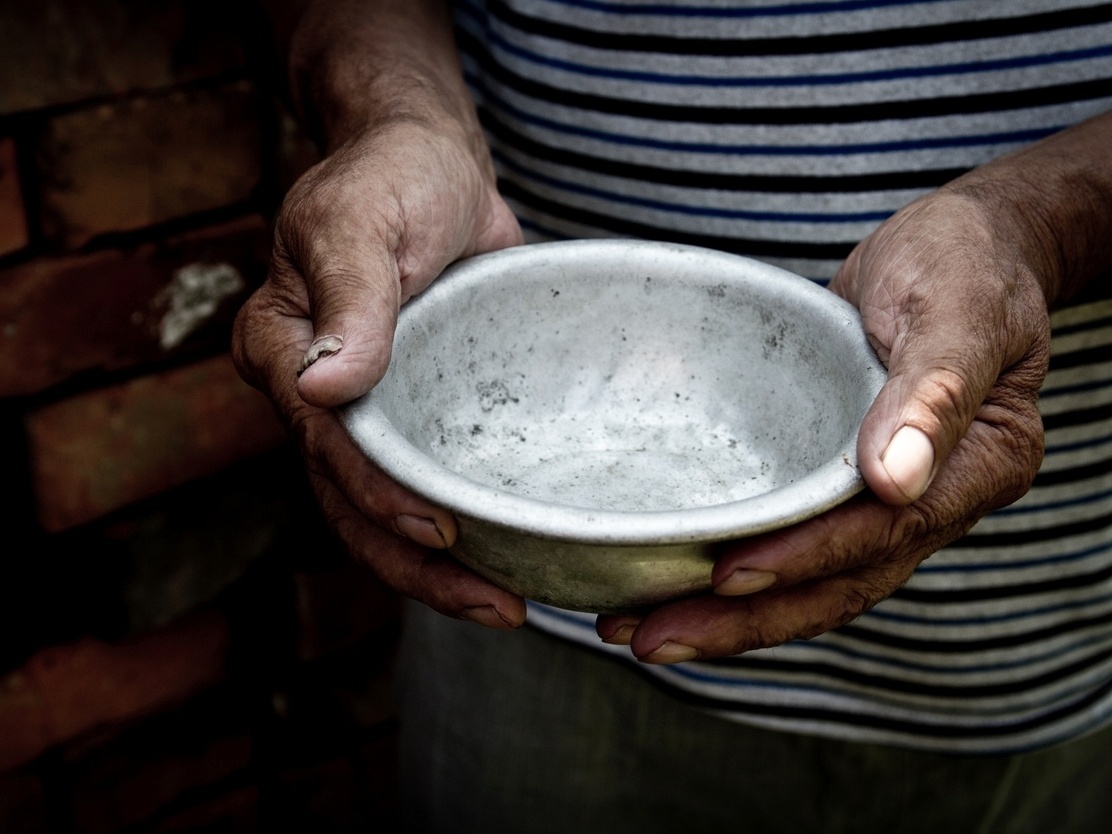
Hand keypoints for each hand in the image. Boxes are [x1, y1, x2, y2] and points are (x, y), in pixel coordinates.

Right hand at [233, 115, 526, 629]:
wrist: (433, 162)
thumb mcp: (363, 220)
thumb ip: (349, 299)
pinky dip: (463, 520)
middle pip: (350, 501)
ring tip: (508, 604)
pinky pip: (431, 477)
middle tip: (495, 604)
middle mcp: (317, 392)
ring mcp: (370, 408)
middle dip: (414, 565)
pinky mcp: (420, 408)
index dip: (377, 496)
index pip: (323, 443)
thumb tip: (320, 385)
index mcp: (284, 349)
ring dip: (439, 566)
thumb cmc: (392, 176)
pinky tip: (510, 554)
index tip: (440, 533)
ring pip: (388, 508)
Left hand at [596, 187, 1053, 661]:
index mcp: (978, 465)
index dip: (807, 559)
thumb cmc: (965, 260)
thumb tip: (895, 481)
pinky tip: (670, 578)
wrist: (959, 246)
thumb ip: (933, 390)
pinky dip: (735, 566)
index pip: (886, 533)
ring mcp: (885, 498)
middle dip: (744, 620)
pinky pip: (791, 537)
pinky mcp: (839, 482)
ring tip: (635, 629)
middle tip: (649, 638)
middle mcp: (932, 499)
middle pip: (838, 583)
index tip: (729, 575)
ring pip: (808, 578)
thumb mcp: (958, 304)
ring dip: (726, 613)